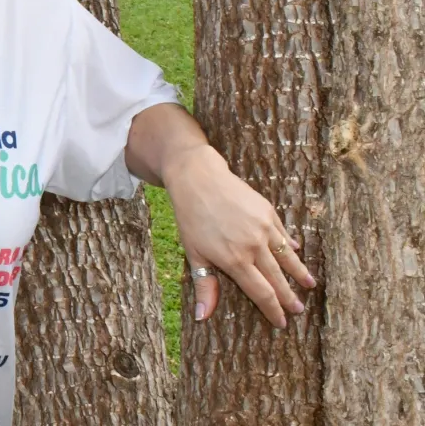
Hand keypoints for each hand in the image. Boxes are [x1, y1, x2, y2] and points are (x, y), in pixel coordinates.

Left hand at [167, 145, 315, 327]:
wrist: (197, 178)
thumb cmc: (191, 218)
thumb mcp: (193, 253)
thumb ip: (204, 284)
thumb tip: (204, 317)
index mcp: (235, 260)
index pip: (261, 293)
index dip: (273, 310)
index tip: (282, 323)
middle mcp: (254, 246)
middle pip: (277, 278)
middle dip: (289, 297)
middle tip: (300, 310)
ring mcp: (264, 228)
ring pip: (287, 257)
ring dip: (299, 273)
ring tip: (310, 285)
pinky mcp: (268, 212)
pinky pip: (283, 234)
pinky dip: (291, 245)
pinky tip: (297, 252)